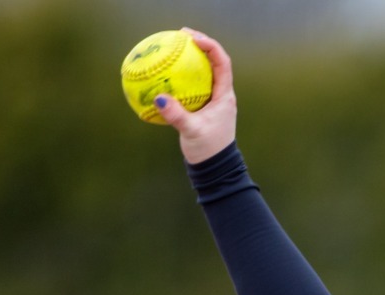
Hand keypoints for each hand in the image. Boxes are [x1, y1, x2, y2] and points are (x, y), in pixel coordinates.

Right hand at [156, 28, 236, 164]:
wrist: (215, 168)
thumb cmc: (208, 150)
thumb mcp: (192, 132)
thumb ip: (177, 115)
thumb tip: (159, 99)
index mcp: (225, 96)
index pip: (222, 63)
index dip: (210, 46)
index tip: (193, 38)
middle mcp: (222, 95)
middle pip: (213, 62)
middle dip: (200, 45)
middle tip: (181, 35)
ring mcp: (213, 101)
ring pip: (204, 73)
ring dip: (192, 59)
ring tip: (174, 48)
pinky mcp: (203, 108)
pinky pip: (193, 86)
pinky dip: (182, 77)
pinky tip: (165, 75)